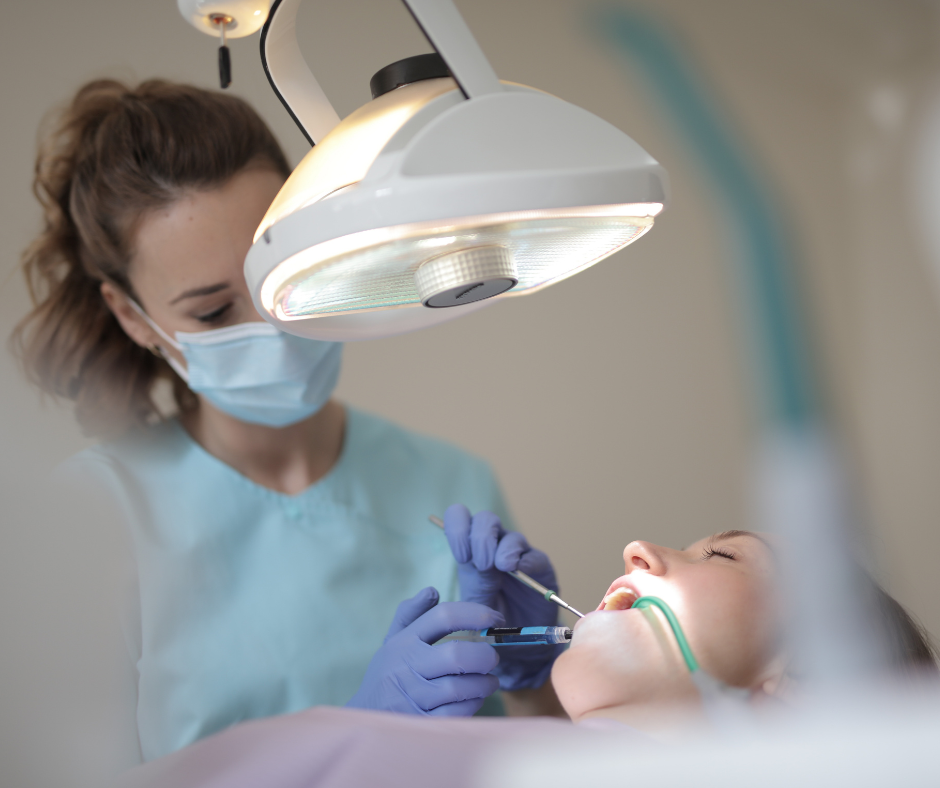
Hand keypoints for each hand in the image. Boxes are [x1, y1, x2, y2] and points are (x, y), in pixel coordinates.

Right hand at [346, 586, 502, 715]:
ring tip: (489, 680)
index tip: (495, 618)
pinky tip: (474, 698)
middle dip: (484, 655)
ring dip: (484, 683)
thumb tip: (431, 591)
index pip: (444, 617)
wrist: (365, 717)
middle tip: (493, 657)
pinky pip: (457, 713)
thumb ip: (410, 614)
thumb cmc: (388, 673)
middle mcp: (407, 666)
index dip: (476, 613)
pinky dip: (473, 704)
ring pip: (460, 687)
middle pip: (457, 655)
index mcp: (404, 640)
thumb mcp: (392, 640)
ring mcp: (413, 696)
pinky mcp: (421, 722)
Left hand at [443, 505, 563, 690]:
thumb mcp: (470, 608)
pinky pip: (534, 556)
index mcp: (470, 552)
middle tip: (481, 563)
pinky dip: (526, 560)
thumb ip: (469, 587)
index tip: (462, 556)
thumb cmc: (487, 626)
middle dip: (481, 538)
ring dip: (503, 549)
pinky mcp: (540, 570)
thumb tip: (464, 570)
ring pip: (511, 536)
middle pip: (486, 520)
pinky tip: (518, 569)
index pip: (459, 518)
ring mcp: (518, 557)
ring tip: (502, 567)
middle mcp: (494, 548)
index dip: (458, 529)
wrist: (517, 649)